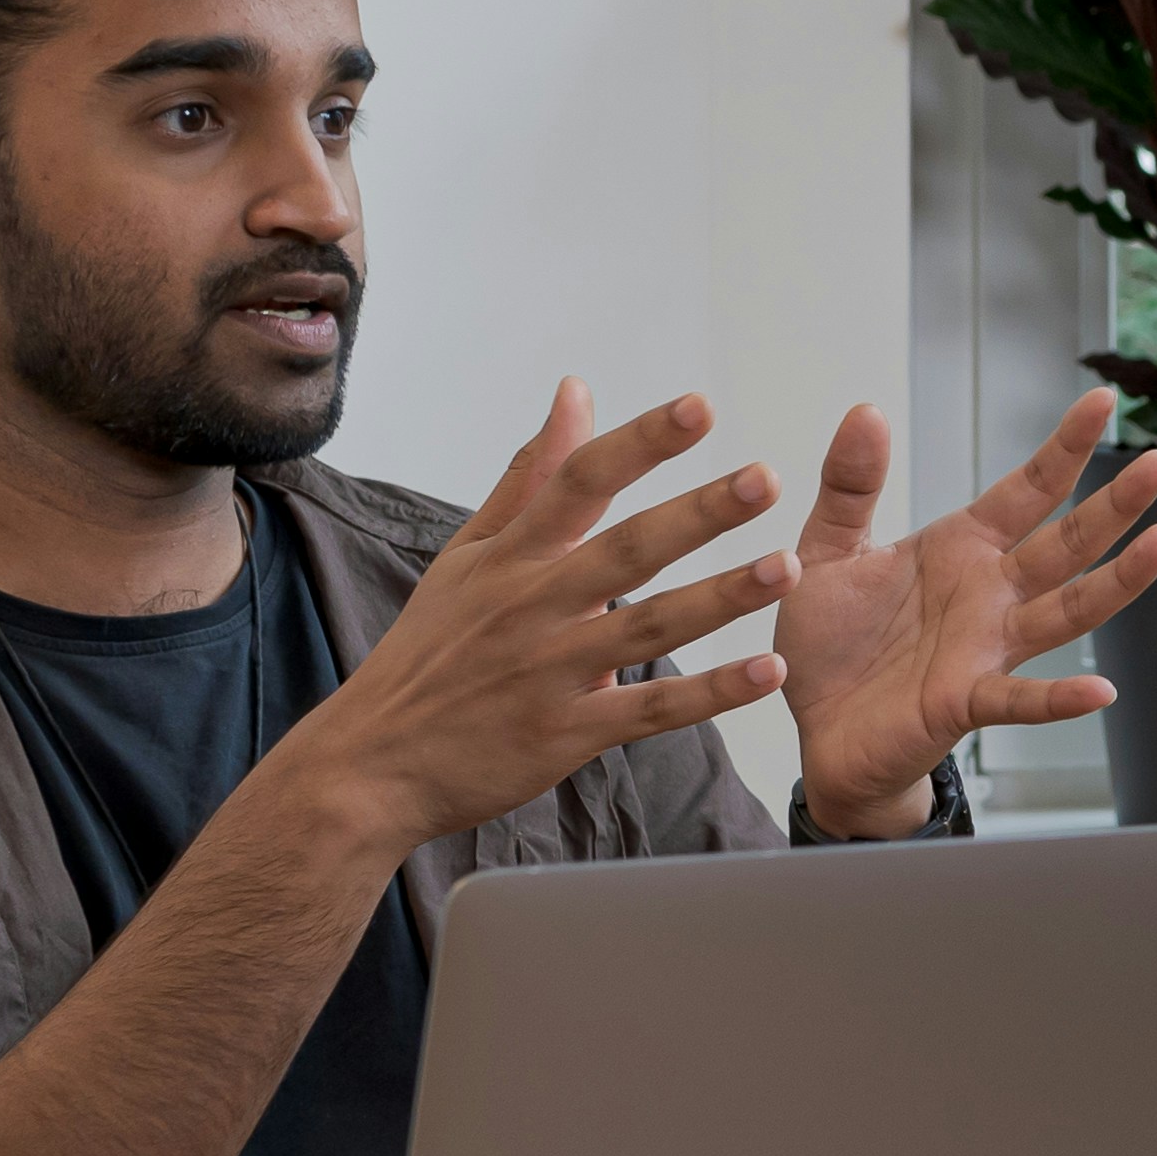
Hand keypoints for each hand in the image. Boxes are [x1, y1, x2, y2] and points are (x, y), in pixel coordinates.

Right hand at [288, 383, 797, 854]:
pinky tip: (765, 670)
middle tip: (765, 480)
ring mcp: (550, 673)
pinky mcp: (565, 734)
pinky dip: (708, 695)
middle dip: (698, 514)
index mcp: (511, 558)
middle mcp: (532, 608)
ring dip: (720, 598)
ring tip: (785, 567)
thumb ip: (531, 476)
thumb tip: (576, 393)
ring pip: (648, 627)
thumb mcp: (467, 555)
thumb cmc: (429, 653)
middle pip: (626, 550)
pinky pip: (648, 711)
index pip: (580, 483)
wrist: (372, 763)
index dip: (640, 443)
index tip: (699, 408)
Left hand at [774, 388, 1156, 833]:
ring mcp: (987, 648)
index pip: (1029, 489)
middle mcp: (991, 595)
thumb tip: (868, 409)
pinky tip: (1102, 691)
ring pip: (1067, 610)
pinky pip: (1020, 698)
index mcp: (963, 548)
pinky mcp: (964, 701)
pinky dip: (1059, 698)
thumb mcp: (828, 551)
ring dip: (1118, 581)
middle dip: (1116, 503)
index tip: (1103, 400)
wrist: (818, 731)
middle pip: (1068, 541)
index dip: (1066, 446)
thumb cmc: (832, 645)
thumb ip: (850, 485)